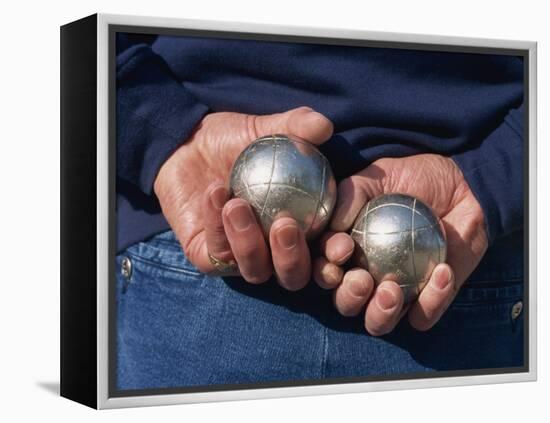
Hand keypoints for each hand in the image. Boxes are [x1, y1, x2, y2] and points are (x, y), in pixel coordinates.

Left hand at [154, 107, 333, 289]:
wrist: (186, 143)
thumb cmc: (233, 140)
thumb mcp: (265, 128)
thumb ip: (295, 126)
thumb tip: (325, 126)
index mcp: (299, 230)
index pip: (325, 253)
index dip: (335, 253)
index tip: (340, 242)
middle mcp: (274, 252)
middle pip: (293, 277)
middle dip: (292, 259)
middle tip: (285, 224)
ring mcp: (241, 259)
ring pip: (255, 270)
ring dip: (248, 242)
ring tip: (238, 204)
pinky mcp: (208, 258)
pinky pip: (217, 253)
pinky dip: (217, 225)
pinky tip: (215, 194)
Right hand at [314, 154, 488, 334]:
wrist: (460, 184)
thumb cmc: (411, 179)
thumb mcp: (376, 176)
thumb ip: (350, 195)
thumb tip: (333, 227)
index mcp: (346, 254)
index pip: (325, 270)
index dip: (325, 267)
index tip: (343, 248)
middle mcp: (366, 278)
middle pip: (346, 304)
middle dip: (348, 297)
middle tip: (362, 279)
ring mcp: (398, 293)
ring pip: (379, 322)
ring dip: (380, 313)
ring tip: (391, 290)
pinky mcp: (431, 301)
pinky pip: (424, 316)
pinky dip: (431, 301)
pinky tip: (442, 272)